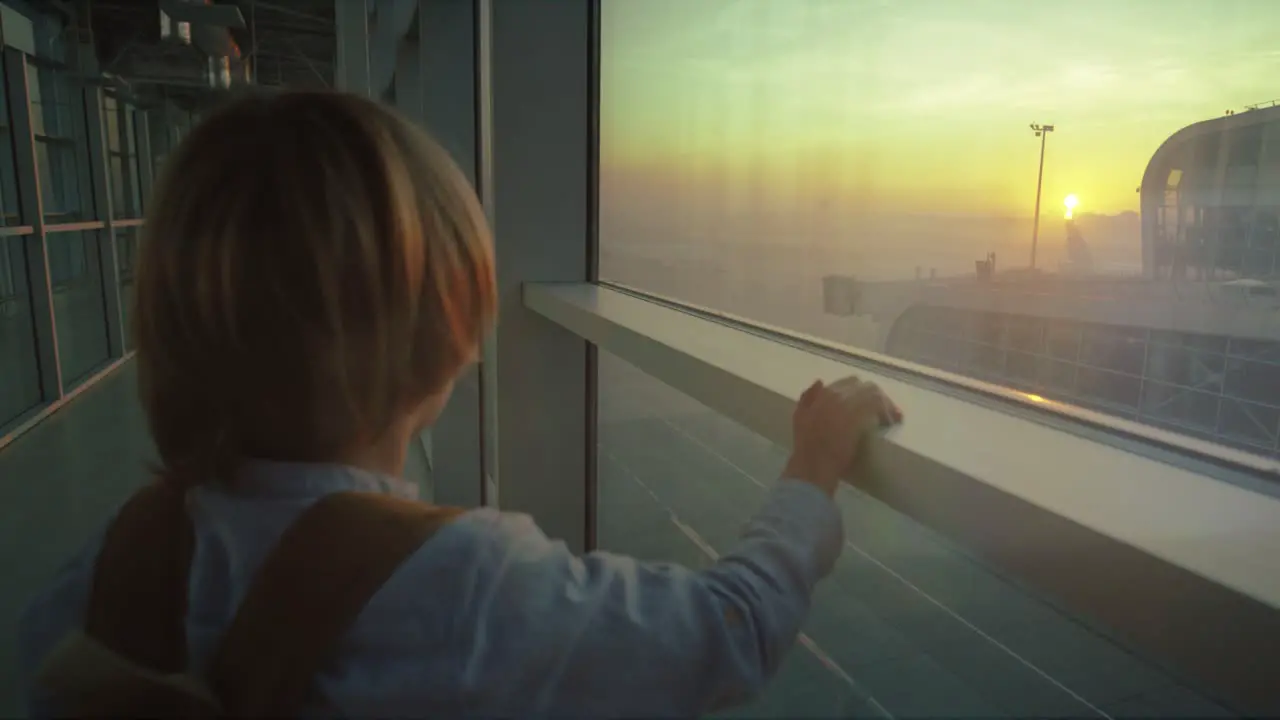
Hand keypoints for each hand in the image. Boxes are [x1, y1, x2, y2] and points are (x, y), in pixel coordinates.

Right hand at [783, 376, 901, 495]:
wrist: (813, 464)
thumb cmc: (805, 445)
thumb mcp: (799, 416)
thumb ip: (808, 397)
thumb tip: (820, 382)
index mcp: (824, 393)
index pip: (850, 382)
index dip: (861, 391)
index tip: (867, 402)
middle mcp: (839, 395)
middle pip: (866, 387)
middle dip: (877, 396)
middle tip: (884, 409)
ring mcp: (851, 406)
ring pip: (876, 396)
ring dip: (885, 405)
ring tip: (892, 417)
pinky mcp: (863, 419)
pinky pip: (880, 409)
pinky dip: (888, 414)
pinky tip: (891, 423)